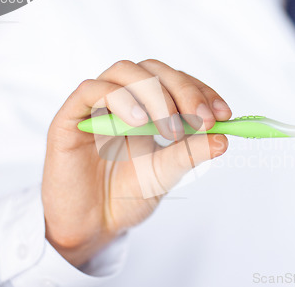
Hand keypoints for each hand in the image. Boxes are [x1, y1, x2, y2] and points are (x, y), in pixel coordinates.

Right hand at [42, 60, 230, 265]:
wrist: (92, 224)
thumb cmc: (127, 196)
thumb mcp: (166, 173)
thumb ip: (191, 154)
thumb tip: (223, 138)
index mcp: (148, 108)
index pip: (176, 82)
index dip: (201, 92)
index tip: (223, 114)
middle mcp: (124, 100)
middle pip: (153, 70)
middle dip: (184, 91)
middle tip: (202, 119)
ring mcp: (96, 106)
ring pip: (124, 71)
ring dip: (155, 94)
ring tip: (171, 129)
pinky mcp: (71, 117)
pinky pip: (91, 90)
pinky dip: (119, 99)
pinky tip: (139, 123)